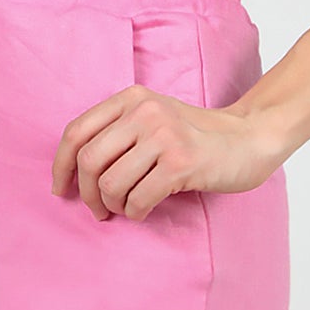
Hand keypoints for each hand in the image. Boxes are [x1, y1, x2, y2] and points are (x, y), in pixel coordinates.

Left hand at [50, 84, 284, 221]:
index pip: (76, 132)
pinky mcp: (182, 162)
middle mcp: (144, 111)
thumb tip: (72, 171)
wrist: (248, 139)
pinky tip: (144, 210)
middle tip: (99, 210)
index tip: (61, 189)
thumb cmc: (194, 136)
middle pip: (89, 161)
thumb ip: (117, 132)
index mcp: (131, 98)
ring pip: (112, 183)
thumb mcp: (153, 118)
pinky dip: (136, 212)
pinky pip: (139, 199)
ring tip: (127, 208)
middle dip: (87, 194)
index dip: (60, 165)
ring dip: (114, 206)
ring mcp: (164, 135)